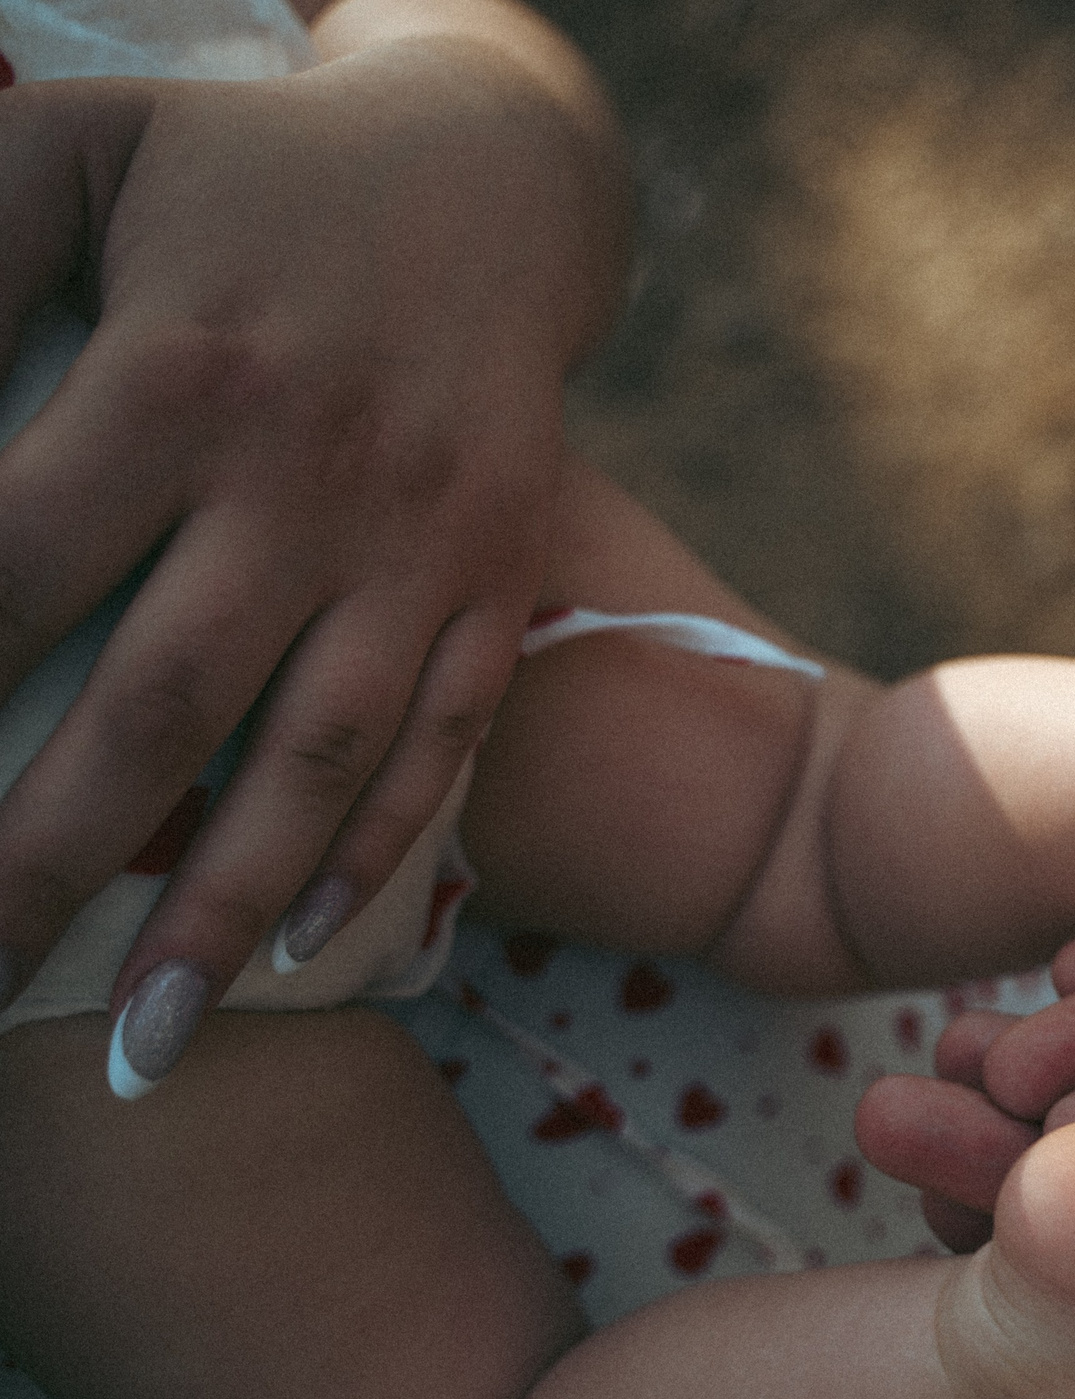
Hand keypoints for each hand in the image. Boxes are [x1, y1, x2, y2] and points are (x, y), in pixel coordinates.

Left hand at [0, 3, 624, 1077]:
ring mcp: (425, 542)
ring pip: (319, 757)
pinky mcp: (500, 579)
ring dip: (229, 912)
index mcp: (190, 368)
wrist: (492, 178)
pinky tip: (308, 945)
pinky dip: (382, 847)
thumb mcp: (78, 152)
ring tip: (145, 1045)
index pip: (17, 566)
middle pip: (158, 708)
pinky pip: (448, 736)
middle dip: (45, 864)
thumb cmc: (244, 166)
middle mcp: (315, 477)